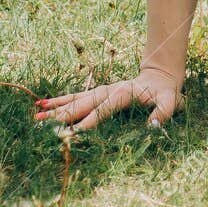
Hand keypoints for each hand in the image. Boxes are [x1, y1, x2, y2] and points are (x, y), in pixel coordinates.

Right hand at [34, 65, 183, 131]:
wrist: (160, 75)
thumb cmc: (165, 92)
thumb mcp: (171, 102)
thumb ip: (163, 113)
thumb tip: (152, 126)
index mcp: (124, 93)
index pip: (105, 108)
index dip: (91, 119)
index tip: (76, 131)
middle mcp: (109, 90)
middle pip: (84, 103)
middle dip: (64, 114)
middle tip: (44, 123)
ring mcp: (101, 91)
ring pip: (76, 99)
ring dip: (56, 107)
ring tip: (36, 114)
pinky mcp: (98, 93)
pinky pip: (76, 97)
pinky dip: (60, 100)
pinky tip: (43, 104)